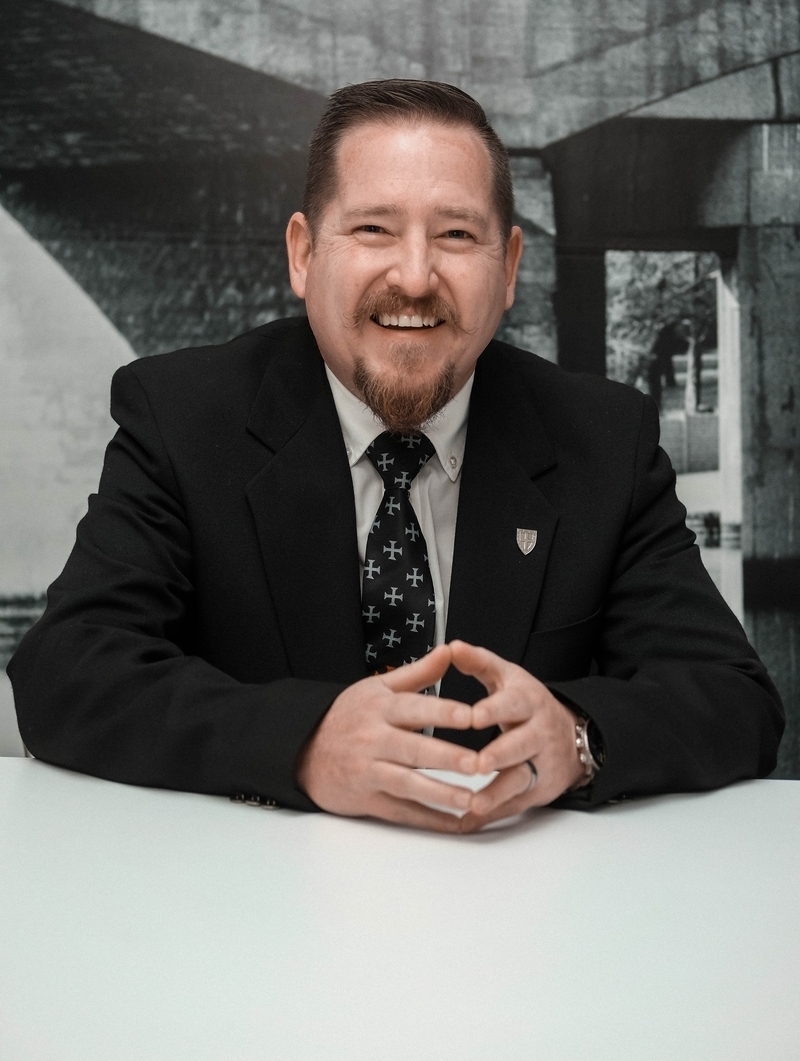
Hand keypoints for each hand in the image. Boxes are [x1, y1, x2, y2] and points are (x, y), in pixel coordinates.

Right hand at [296, 645, 478, 830]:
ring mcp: (368, 772)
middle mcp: (373, 740)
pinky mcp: (367, 800)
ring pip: (408, 784)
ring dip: (441, 794)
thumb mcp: (377, 688)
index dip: (443, 712)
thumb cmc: (348, 717)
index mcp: (379, 708)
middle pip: (414, 749)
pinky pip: (401, 811)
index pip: (414, 708)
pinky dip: (429, 819)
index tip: (471, 715)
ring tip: (472, 800)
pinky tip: (455, 823)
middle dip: (447, 758)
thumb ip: (418, 673)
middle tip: (478, 763)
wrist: (303, 751)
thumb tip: (449, 650)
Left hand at [448, 640, 584, 831]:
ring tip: (474, 804)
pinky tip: (468, 821)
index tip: (473, 716)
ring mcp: (541, 763)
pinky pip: (516, 804)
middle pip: (521, 745)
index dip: (494, 710)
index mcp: (528, 701)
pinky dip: (493, 814)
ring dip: (497, 794)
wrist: (573, 735)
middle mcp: (538, 732)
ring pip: (521, 779)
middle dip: (500, 754)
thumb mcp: (508, 677)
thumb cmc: (526, 703)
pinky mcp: (540, 790)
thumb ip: (479, 662)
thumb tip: (451, 647)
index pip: (513, 704)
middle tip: (477, 763)